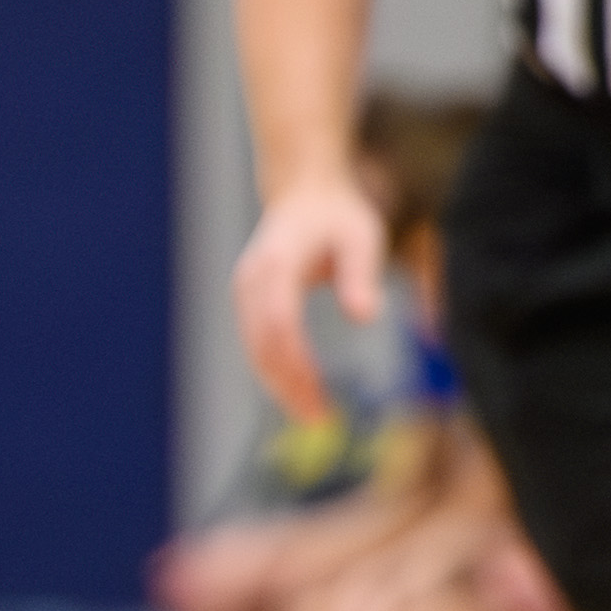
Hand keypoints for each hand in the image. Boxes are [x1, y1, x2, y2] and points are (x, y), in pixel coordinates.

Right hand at [234, 168, 388, 422]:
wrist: (304, 192)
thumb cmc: (338, 215)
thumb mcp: (361, 237)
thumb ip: (361, 275)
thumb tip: (365, 317)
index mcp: (278, 262)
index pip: (281, 323)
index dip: (298, 364)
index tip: (321, 395)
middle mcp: (252, 278)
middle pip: (262, 344)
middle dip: (288, 386)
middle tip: (321, 419)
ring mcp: (244, 289)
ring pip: (254, 349)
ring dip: (280, 385)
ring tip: (314, 413)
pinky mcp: (248, 299)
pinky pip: (256, 343)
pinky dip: (275, 370)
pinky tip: (300, 390)